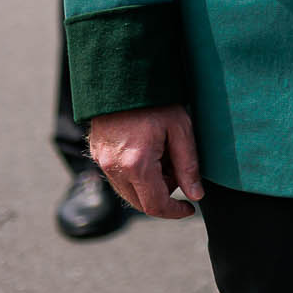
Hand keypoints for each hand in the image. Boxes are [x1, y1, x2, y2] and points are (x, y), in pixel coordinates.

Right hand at [88, 105, 202, 218]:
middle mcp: (114, 168)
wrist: (124, 80)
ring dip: (149, 186)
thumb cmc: (157, 102)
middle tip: (179, 172)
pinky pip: (117, 178)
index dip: (174, 212)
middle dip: (163, 196)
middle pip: (140, 203)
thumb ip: (188, 166)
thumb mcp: (181, 130)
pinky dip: (135, 176)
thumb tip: (196, 195)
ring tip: (164, 157)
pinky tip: (149, 153)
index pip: (155, 205)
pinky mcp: (97, 155)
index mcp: (136, 164)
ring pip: (128, 192)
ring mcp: (102, 163)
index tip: (190, 209)